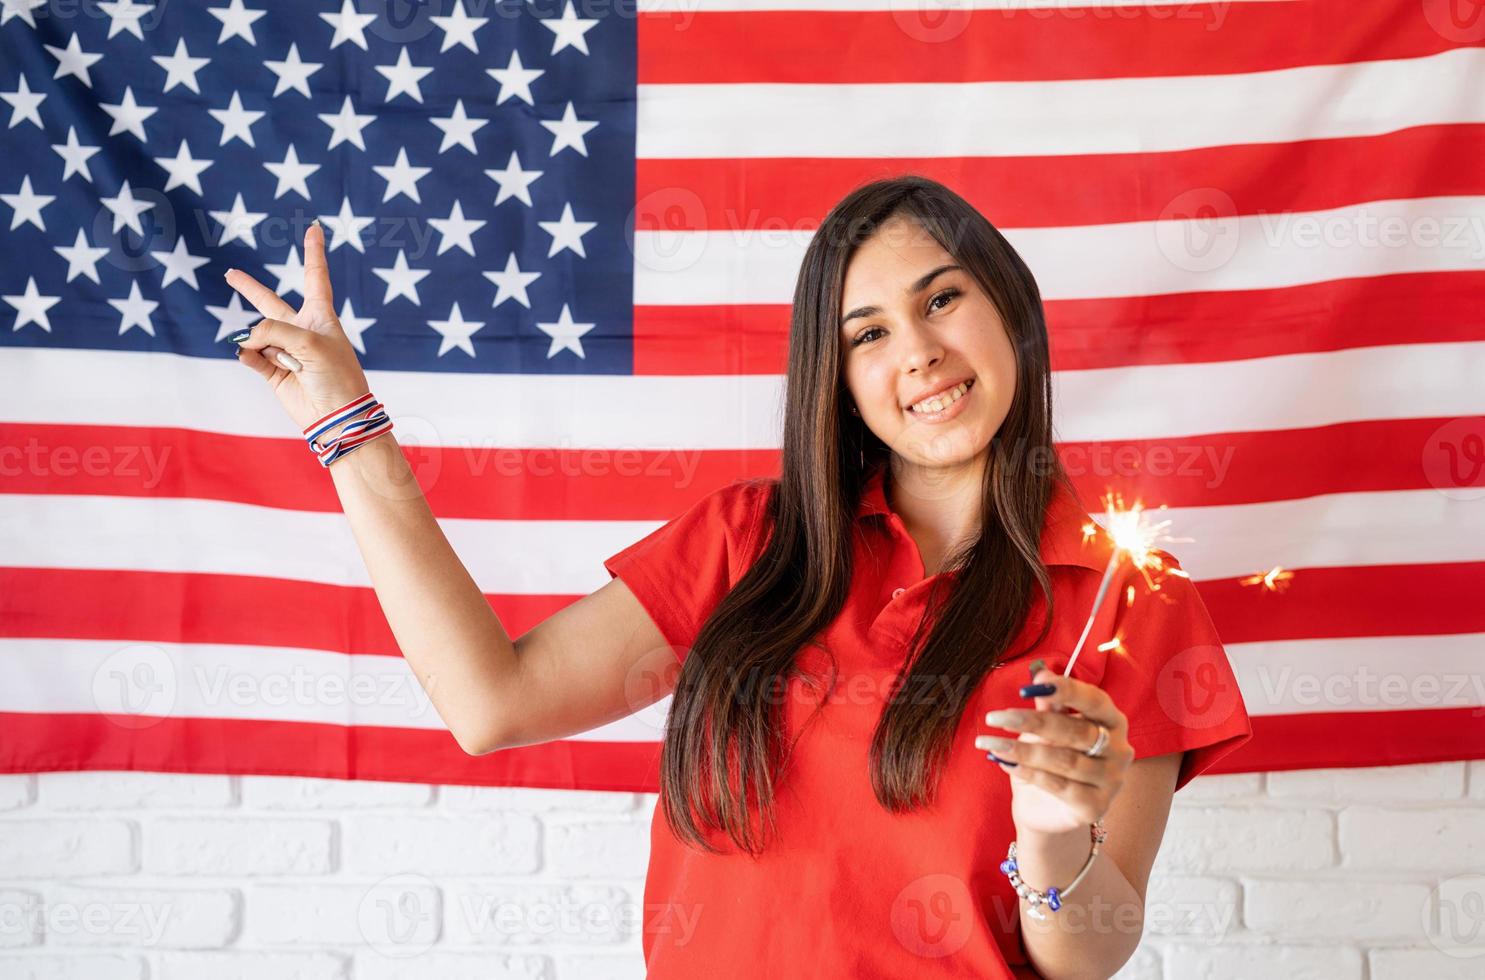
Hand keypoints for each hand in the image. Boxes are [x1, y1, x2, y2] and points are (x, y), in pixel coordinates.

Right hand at [224, 221, 372, 431]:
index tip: (314, 229)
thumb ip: (273, 331)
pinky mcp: (273, 371)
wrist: (337, 417)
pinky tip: (251, 357)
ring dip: (264, 345)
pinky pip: (251, 356)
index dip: (313, 253)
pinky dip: (250, 356)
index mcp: (321, 316)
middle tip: (230, 273)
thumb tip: (245, 339)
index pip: (315, 277)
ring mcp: (285, 350)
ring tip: (288, 364)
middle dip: (249, 289)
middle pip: (270, 303)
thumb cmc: (335, 376)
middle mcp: (302, 330)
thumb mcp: (310, 344)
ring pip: (258, 334)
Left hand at [976, 667, 1133, 834]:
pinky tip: (1004, 762)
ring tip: (990, 743)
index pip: (1094, 701)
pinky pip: (1059, 786)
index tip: (1029, 687)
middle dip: (1032, 722)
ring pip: (1065, 760)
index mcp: (1112, 721)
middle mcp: (1119, 750)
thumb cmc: (1050, 757)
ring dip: (1022, 750)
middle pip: (1076, 731)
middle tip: (994, 717)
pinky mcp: (1096, 807)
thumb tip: (1041, 675)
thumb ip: (1049, 705)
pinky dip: (1029, 772)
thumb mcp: (1047, 728)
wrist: (1046, 808)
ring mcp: (1111, 780)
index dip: (1065, 691)